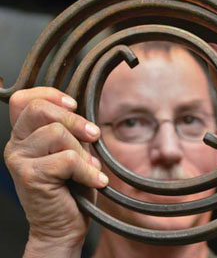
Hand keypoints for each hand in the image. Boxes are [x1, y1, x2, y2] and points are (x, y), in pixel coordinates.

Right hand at [4, 87, 108, 257]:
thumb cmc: (70, 187)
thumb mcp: (73, 150)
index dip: (50, 95)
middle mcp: (16, 144)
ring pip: (57, 133)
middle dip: (74, 120)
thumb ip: (71, 131)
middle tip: (92, 135)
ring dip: (82, 152)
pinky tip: (95, 181)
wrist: (62, 226)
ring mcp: (19, 159)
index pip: (24, 99)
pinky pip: (68, 160)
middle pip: (40, 109)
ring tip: (88, 169)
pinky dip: (88, 171)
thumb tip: (81, 113)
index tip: (73, 106)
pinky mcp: (29, 176)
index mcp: (25, 135)